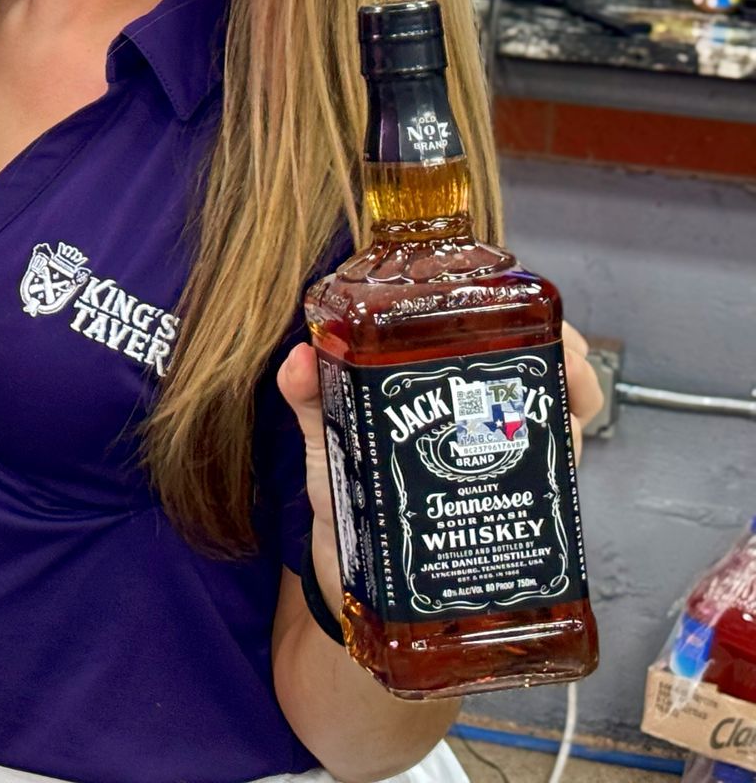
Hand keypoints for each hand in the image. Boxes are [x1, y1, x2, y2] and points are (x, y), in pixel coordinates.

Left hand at [275, 321, 608, 589]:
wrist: (348, 569)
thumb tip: (298, 357)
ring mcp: (504, 454)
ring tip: (566, 395)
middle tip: (558, 357)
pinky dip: (568, 449)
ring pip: (563, 409)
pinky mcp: (512, 497)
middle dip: (563, 350)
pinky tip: (564, 443)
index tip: (519, 303)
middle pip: (543, 362)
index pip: (488, 329)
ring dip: (574, 393)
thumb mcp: (327, 436)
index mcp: (441, 384)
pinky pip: (554, 470)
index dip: (515, 309)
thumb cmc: (344, 490)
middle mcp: (482, 413)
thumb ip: (311, 396)